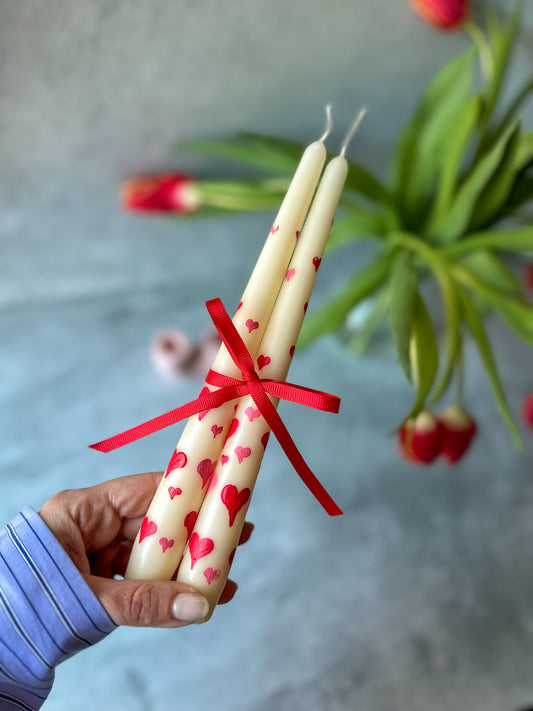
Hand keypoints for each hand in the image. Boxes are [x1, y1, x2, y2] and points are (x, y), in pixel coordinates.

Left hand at [39, 472, 251, 627]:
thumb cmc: (26, 609)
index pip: (146, 491)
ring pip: (151, 553)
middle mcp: (92, 525)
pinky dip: (166, 589)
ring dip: (184, 567)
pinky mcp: (100, 578)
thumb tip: (199, 606)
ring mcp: (97, 552)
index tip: (223, 495)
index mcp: (82, 510)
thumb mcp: (89, 600)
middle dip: (194, 536)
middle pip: (155, 523)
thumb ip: (145, 603)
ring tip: (224, 577)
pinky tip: (195, 599)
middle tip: (235, 537)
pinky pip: (141, 578)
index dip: (186, 493)